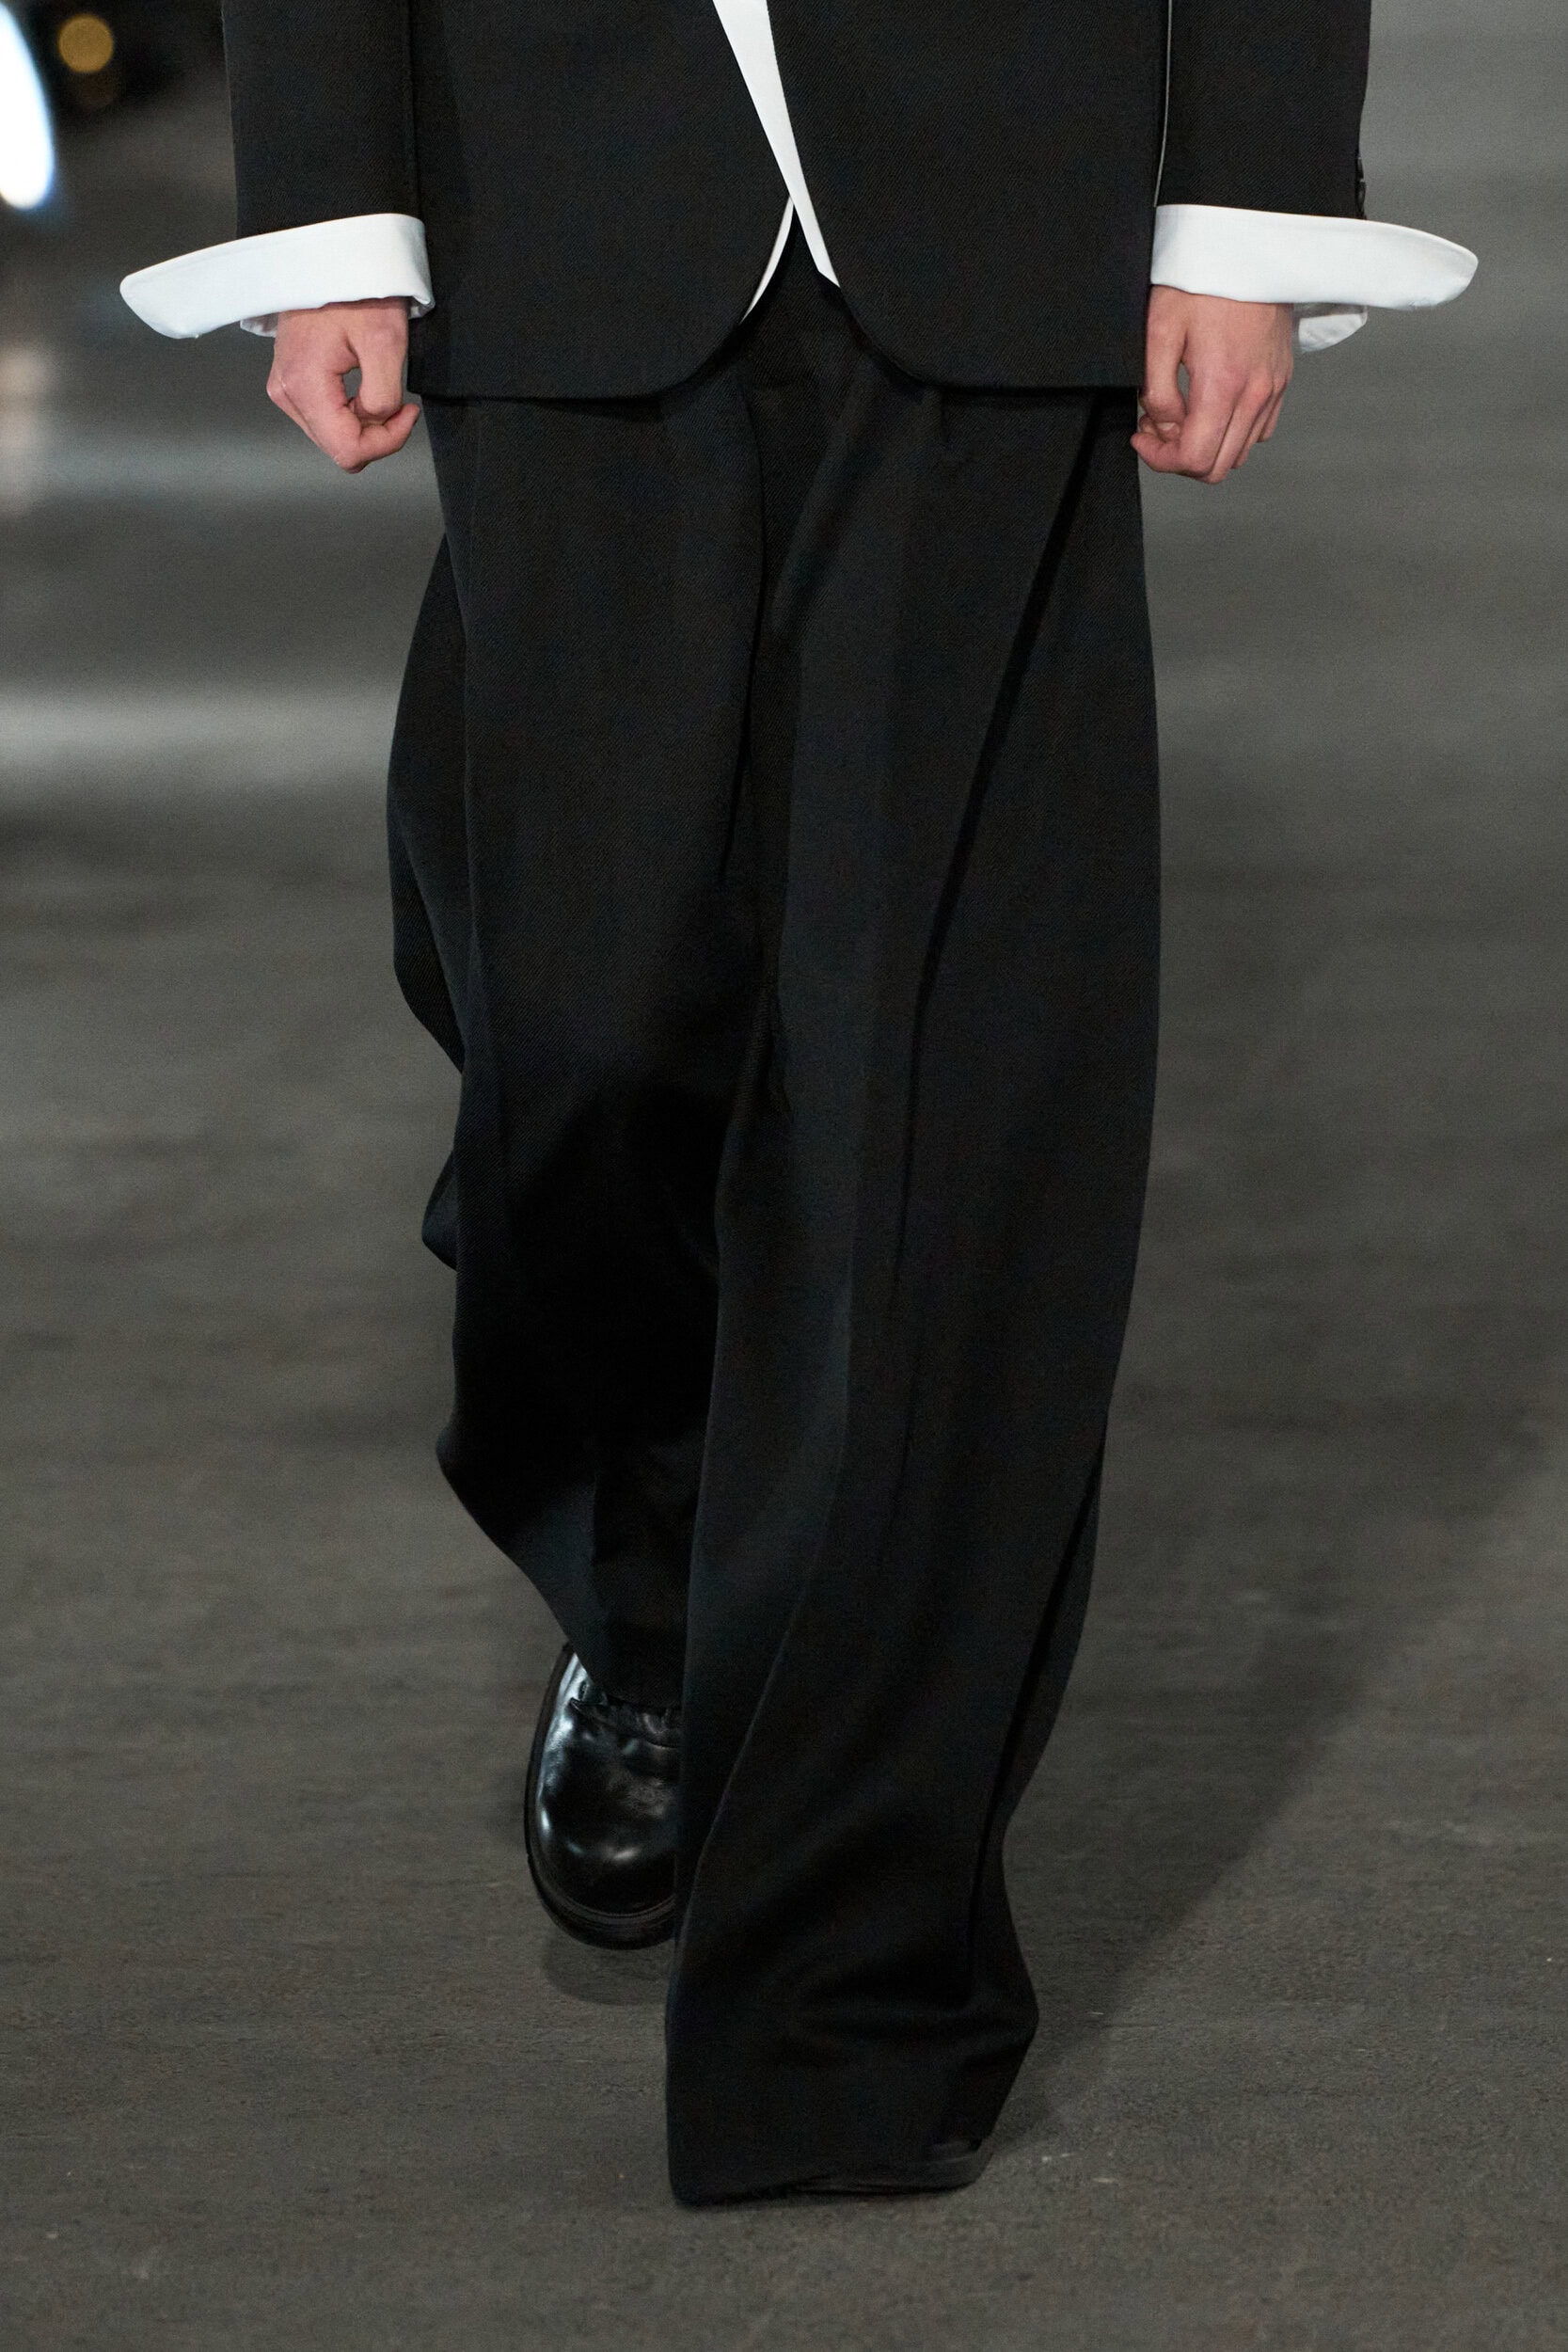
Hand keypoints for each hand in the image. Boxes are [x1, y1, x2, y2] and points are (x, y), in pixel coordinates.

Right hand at [268, 298, 419, 470]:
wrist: (330, 257)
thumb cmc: (355, 289)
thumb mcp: (384, 342)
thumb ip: (383, 396)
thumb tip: (378, 420)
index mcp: (303, 386)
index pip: (348, 451)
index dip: (387, 442)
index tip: (407, 412)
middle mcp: (287, 393)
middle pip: (340, 447)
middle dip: (377, 433)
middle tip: (400, 401)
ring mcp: (285, 388)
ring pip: (334, 436)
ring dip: (364, 422)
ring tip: (378, 383)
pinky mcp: (291, 381)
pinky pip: (327, 416)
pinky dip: (352, 410)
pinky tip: (363, 383)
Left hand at [1133, 289, 1293, 484]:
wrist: (1248, 248)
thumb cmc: (1202, 282)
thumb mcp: (1160, 330)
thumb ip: (1156, 388)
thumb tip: (1163, 425)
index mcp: (1222, 385)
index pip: (1194, 458)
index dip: (1160, 459)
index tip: (1142, 437)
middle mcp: (1254, 395)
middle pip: (1216, 467)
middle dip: (1179, 457)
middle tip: (1157, 425)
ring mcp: (1271, 390)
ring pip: (1237, 454)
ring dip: (1205, 446)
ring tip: (1182, 413)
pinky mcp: (1281, 381)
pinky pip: (1257, 431)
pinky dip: (1230, 432)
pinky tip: (1209, 406)